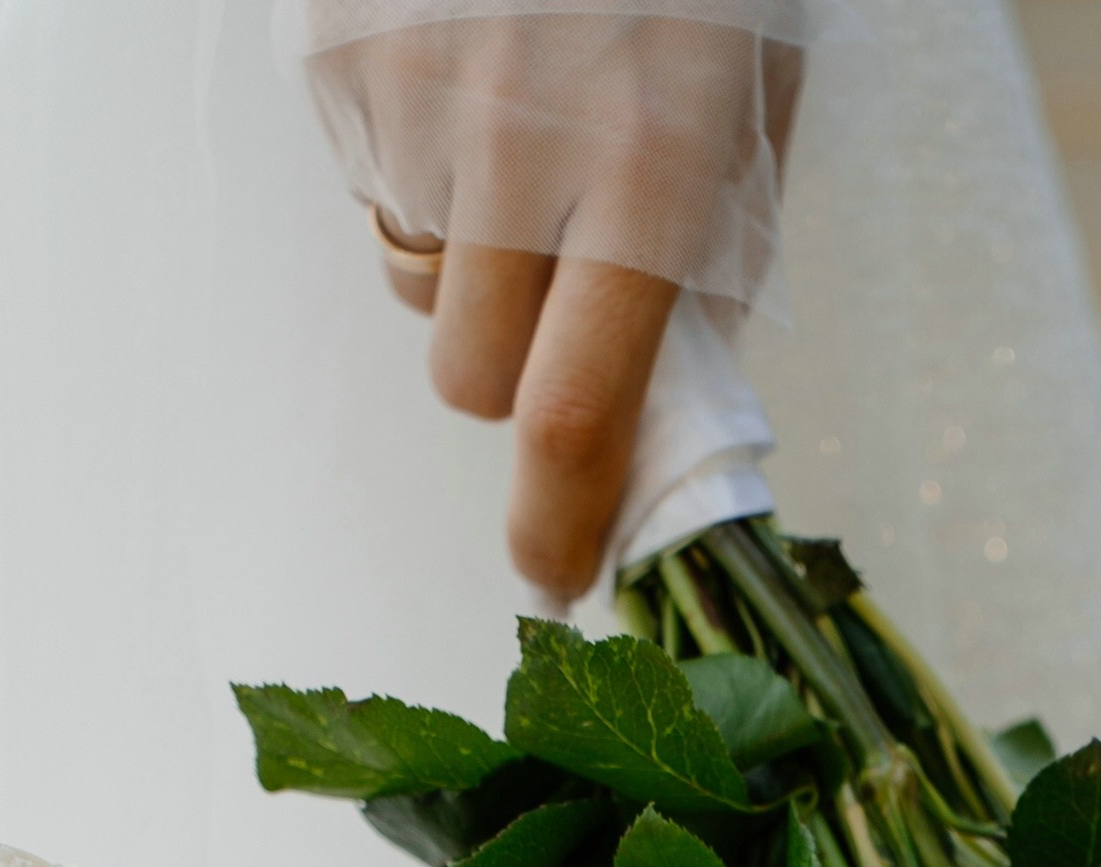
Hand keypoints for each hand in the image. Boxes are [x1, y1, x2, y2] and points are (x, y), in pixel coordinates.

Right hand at [304, 14, 799, 599]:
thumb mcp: (753, 105)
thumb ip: (710, 260)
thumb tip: (669, 404)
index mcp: (652, 171)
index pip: (575, 412)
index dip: (554, 524)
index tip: (550, 579)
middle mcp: (523, 140)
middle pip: (466, 373)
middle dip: (503, 368)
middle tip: (553, 290)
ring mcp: (418, 90)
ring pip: (410, 277)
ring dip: (460, 259)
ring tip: (518, 145)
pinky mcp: (346, 51)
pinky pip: (368, 180)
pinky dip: (414, 165)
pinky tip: (471, 77)